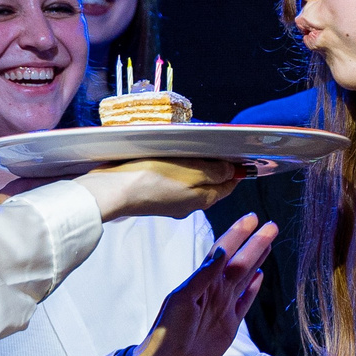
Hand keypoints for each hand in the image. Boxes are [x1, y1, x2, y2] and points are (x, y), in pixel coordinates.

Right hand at [75, 159, 243, 221]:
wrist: (112, 191)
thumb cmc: (152, 178)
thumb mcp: (191, 170)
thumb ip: (215, 171)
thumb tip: (233, 172)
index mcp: (202, 200)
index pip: (228, 186)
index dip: (236, 171)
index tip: (242, 157)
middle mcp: (188, 206)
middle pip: (210, 186)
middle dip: (216, 169)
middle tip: (219, 149)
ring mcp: (169, 204)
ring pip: (191, 185)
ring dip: (195, 169)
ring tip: (195, 151)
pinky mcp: (152, 198)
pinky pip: (173, 183)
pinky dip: (177, 172)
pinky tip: (170, 160)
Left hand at [132, 214, 273, 355]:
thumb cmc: (168, 333)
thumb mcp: (181, 301)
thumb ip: (202, 276)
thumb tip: (221, 251)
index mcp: (202, 281)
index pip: (223, 251)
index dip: (237, 235)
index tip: (251, 219)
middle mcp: (215, 291)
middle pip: (240, 261)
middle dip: (255, 243)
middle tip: (271, 225)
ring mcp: (224, 307)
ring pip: (245, 277)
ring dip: (257, 259)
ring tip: (268, 242)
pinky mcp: (230, 325)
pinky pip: (245, 301)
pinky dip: (253, 288)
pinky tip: (259, 276)